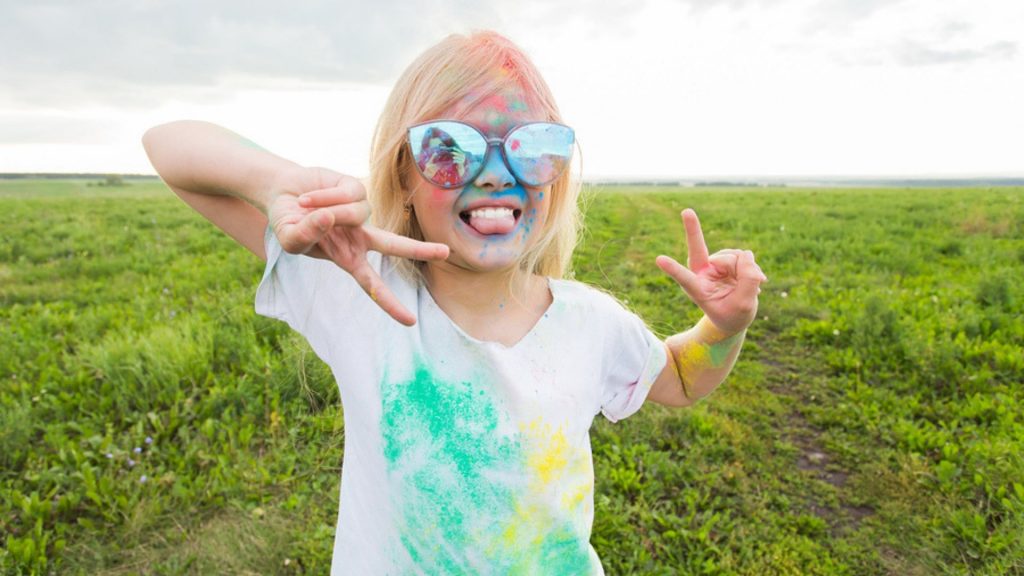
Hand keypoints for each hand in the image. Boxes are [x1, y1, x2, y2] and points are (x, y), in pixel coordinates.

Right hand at [267, 166, 448, 325]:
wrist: (281, 192)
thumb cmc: (289, 222)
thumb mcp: (290, 239)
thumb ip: (306, 236)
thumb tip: (331, 218)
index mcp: (348, 258)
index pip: (372, 285)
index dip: (389, 304)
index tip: (410, 322)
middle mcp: (360, 236)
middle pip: (395, 245)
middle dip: (420, 250)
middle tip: (445, 253)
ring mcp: (360, 212)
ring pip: (355, 213)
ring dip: (327, 209)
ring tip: (306, 206)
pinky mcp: (355, 188)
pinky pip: (347, 195)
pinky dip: (325, 196)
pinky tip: (311, 196)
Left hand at [655, 209, 766, 334]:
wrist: (736, 316)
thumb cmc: (734, 316)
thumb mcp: (744, 305)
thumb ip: (748, 279)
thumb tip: (746, 254)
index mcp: (697, 291)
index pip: (685, 279)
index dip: (673, 269)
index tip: (659, 259)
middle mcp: (702, 274)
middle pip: (698, 249)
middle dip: (692, 229)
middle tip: (686, 211)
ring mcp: (714, 264)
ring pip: (733, 257)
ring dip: (746, 270)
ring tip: (747, 288)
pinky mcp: (726, 259)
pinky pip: (743, 256)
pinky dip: (751, 267)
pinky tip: (755, 280)